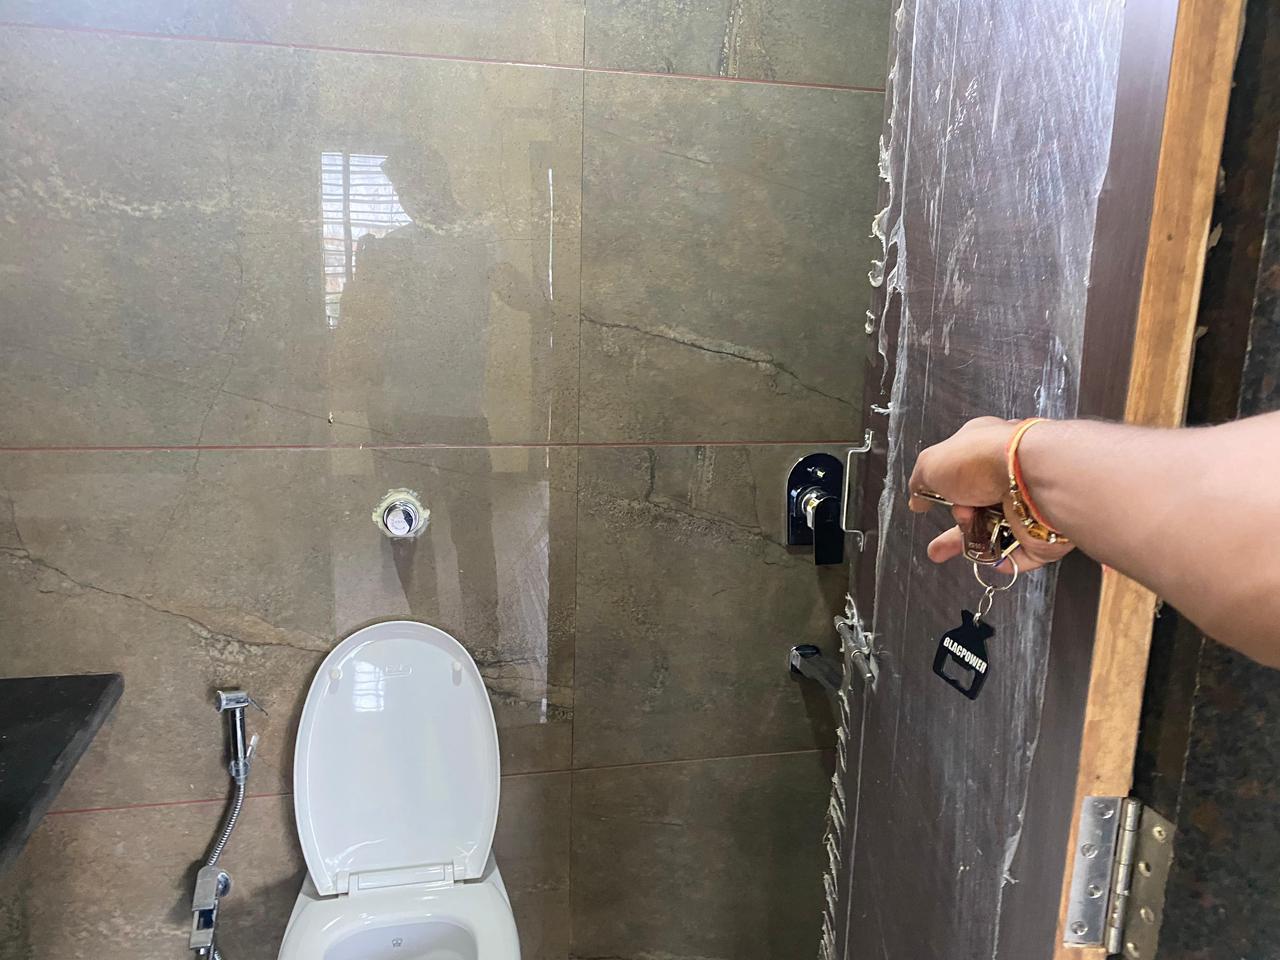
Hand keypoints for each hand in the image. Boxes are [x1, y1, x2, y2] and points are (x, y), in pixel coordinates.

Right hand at [908, 417, 1073, 573]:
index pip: (959, 472)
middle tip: (939, 547)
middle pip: (975, 508)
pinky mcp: (1041, 529)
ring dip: (973, 542)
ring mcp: (1024, 502)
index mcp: (982, 449)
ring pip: (993, 532)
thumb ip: (920, 481)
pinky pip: (1019, 552)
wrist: (1031, 477)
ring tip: (964, 545)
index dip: (941, 491)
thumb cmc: (982, 461)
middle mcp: (1005, 474)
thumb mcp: (931, 464)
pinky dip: (1003, 559)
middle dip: (955, 529)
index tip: (927, 506)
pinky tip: (991, 559)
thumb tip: (917, 499)